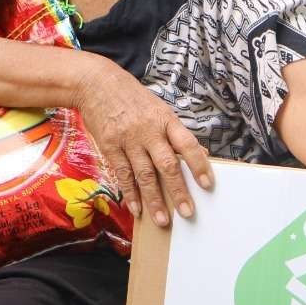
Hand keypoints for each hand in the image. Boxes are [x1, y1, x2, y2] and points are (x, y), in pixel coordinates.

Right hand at [72, 55, 212, 227]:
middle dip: (178, 191)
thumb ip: (176, 132)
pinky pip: (122, 175)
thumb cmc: (133, 98)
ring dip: (154, 200)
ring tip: (163, 220)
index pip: (187, 145)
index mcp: (165, 120)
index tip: (208, 185)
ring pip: (144, 175)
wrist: (97, 84)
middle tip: (188, 212)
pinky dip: (130, 194)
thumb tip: (199, 153)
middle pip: (167, 165)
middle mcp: (148, 131)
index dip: (199, 165)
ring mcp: (128, 140)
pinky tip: (137, 209)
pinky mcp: (110, 147)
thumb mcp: (159, 109)